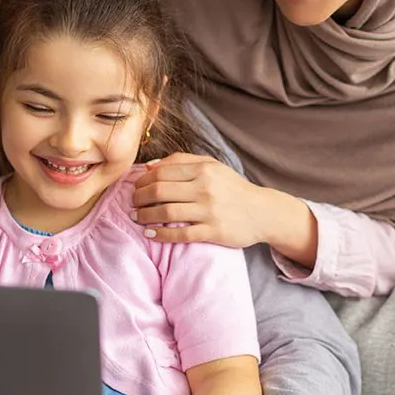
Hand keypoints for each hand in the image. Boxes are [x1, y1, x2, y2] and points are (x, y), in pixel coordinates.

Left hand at [131, 154, 271, 247]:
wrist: (263, 211)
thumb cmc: (232, 188)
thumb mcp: (212, 166)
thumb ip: (182, 161)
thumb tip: (149, 166)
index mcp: (203, 169)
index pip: (161, 172)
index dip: (142, 181)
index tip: (134, 187)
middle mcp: (205, 188)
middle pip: (158, 191)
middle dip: (138, 198)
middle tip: (131, 204)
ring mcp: (209, 211)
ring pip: (166, 212)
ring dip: (145, 216)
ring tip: (137, 218)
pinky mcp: (214, 231)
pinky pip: (180, 234)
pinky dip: (161, 234)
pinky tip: (150, 233)